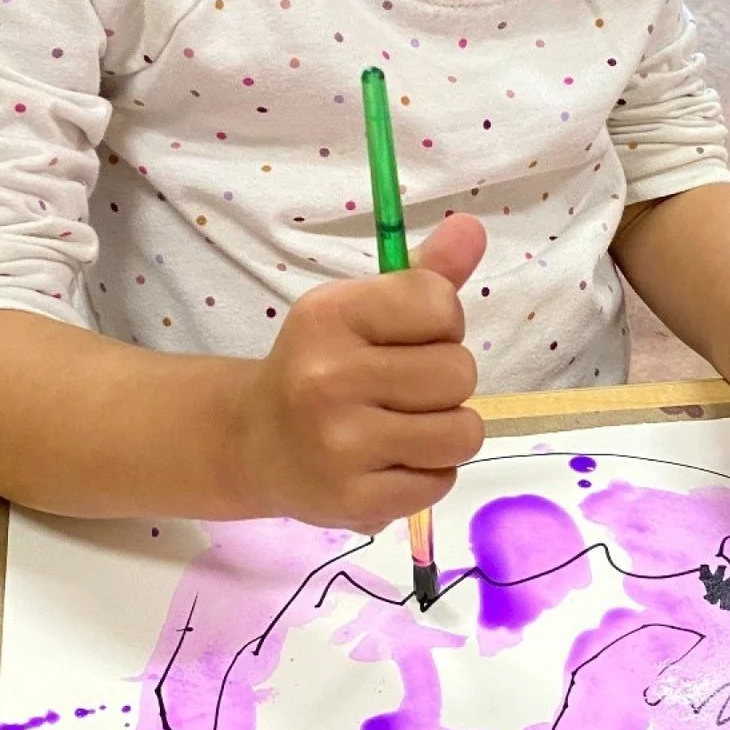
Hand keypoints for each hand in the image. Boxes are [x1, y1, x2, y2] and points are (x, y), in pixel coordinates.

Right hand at [231, 214, 486, 529]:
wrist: (255, 443)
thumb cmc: (321, 365)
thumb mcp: (359, 310)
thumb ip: (422, 274)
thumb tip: (474, 228)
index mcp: (329, 316)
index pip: (438, 303)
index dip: (440, 320)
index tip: (408, 336)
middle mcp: (329, 378)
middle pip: (459, 371)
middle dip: (445, 380)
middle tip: (403, 388)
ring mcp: (341, 446)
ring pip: (462, 432)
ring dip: (447, 430)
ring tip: (406, 426)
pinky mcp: (355, 501)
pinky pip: (442, 481)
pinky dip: (428, 473)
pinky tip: (390, 462)